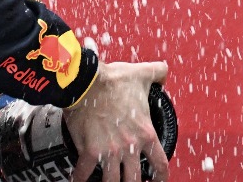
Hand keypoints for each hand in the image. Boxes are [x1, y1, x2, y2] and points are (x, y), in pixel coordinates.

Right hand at [62, 61, 168, 181]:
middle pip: (135, 180)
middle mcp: (129, 147)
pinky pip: (84, 172)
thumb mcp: (141, 74)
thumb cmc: (112, 80)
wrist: (85, 81)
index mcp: (145, 133)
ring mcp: (109, 151)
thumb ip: (156, 72)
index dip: (161, 177)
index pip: (160, 163)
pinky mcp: (89, 151)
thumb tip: (163, 71)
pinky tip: (78, 180)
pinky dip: (80, 179)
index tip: (158, 180)